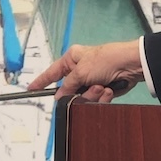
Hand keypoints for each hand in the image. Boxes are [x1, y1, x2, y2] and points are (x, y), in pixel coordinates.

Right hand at [26, 41, 144, 103]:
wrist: (130, 65)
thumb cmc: (106, 60)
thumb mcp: (81, 72)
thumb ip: (68, 86)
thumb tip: (59, 96)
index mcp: (72, 59)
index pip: (52, 73)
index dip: (41, 82)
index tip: (30, 89)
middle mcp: (80, 70)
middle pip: (69, 91)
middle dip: (79, 93)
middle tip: (87, 88)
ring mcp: (91, 81)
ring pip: (82, 98)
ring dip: (93, 95)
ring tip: (102, 86)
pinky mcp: (101, 89)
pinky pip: (95, 100)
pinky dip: (102, 97)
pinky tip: (109, 89)